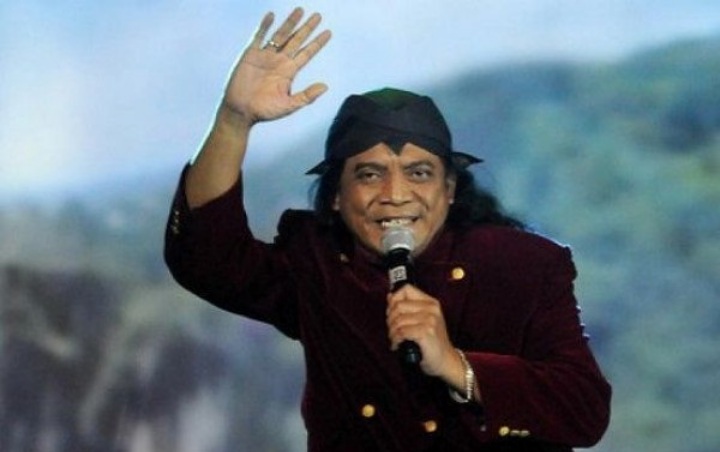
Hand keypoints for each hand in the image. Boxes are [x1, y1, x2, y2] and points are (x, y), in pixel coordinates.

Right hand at [221, 7, 331, 126]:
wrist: (241, 110)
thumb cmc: (264, 111)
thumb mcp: (289, 105)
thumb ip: (307, 96)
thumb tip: (325, 86)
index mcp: (289, 72)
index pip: (307, 54)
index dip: (317, 43)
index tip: (328, 32)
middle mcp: (279, 61)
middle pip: (296, 40)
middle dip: (307, 28)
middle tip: (318, 16)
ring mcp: (265, 56)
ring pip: (281, 35)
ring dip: (290, 23)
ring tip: (300, 10)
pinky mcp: (251, 55)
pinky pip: (259, 37)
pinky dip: (265, 26)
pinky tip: (272, 15)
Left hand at [386, 285, 457, 376]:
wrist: (445, 360)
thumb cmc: (432, 342)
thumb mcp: (423, 320)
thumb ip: (408, 307)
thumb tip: (389, 296)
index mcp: (431, 302)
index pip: (406, 289)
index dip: (394, 299)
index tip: (391, 311)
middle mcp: (431, 309)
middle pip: (398, 305)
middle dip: (390, 319)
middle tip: (392, 330)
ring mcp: (430, 320)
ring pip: (398, 320)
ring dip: (392, 332)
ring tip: (395, 339)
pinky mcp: (426, 332)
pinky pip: (401, 332)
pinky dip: (395, 340)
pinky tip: (397, 345)